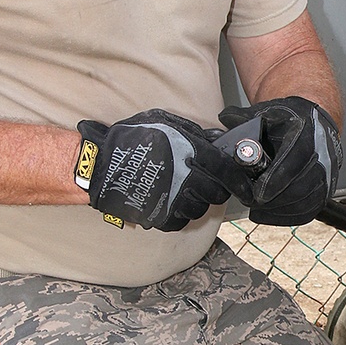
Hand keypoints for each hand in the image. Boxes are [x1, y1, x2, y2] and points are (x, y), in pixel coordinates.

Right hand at [75, 110, 233, 230]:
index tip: (246, 188)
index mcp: (190, 152)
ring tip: (185, 192)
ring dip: (197, 202)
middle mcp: (186, 178)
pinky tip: (172, 203)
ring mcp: (173, 200)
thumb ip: (192, 132)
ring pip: (200, 209)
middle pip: (217, 193)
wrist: (99, 165)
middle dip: (217, 189)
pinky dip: (180, 215)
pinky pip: (180, 221)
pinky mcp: (159, 217)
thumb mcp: (164, 123)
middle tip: (208, 184)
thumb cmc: (131, 140)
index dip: (240, 181)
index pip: (226, 170)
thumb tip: (216, 139)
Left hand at [217, 97, 341, 224]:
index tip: (257, 192)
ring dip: (277, 209)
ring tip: (257, 206)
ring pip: (304, 202)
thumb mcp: (269, 112)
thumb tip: (225, 118)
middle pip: (299, 187)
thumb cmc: (292, 119)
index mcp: (309, 133)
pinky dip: (287, 216)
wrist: (316, 124)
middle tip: (249, 199)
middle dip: (271, 199)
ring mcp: (328, 176)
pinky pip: (309, 211)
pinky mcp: (327, 190)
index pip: (294, 161)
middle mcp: (323, 156)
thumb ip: (246, 119)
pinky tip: (270, 212)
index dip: (275, 180)